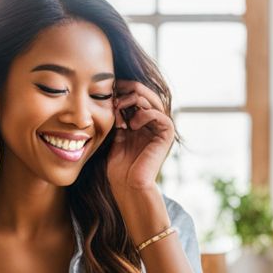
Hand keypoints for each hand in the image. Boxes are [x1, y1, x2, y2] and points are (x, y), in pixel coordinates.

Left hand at [107, 79, 174, 193]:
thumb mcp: (114, 135)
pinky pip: (159, 115)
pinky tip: (131, 124)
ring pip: (152, 99)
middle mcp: (152, 121)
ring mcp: (160, 126)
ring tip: (117, 107)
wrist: (128, 185)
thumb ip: (117, 117)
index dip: (122, 88)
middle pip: (144, 92)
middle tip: (112, 92)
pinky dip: (144, 114)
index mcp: (140, 120)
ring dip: (132, 99)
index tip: (107, 87)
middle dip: (127, 88)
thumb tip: (111, 97)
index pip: (135, 94)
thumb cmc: (119, 166)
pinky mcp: (166, 134)